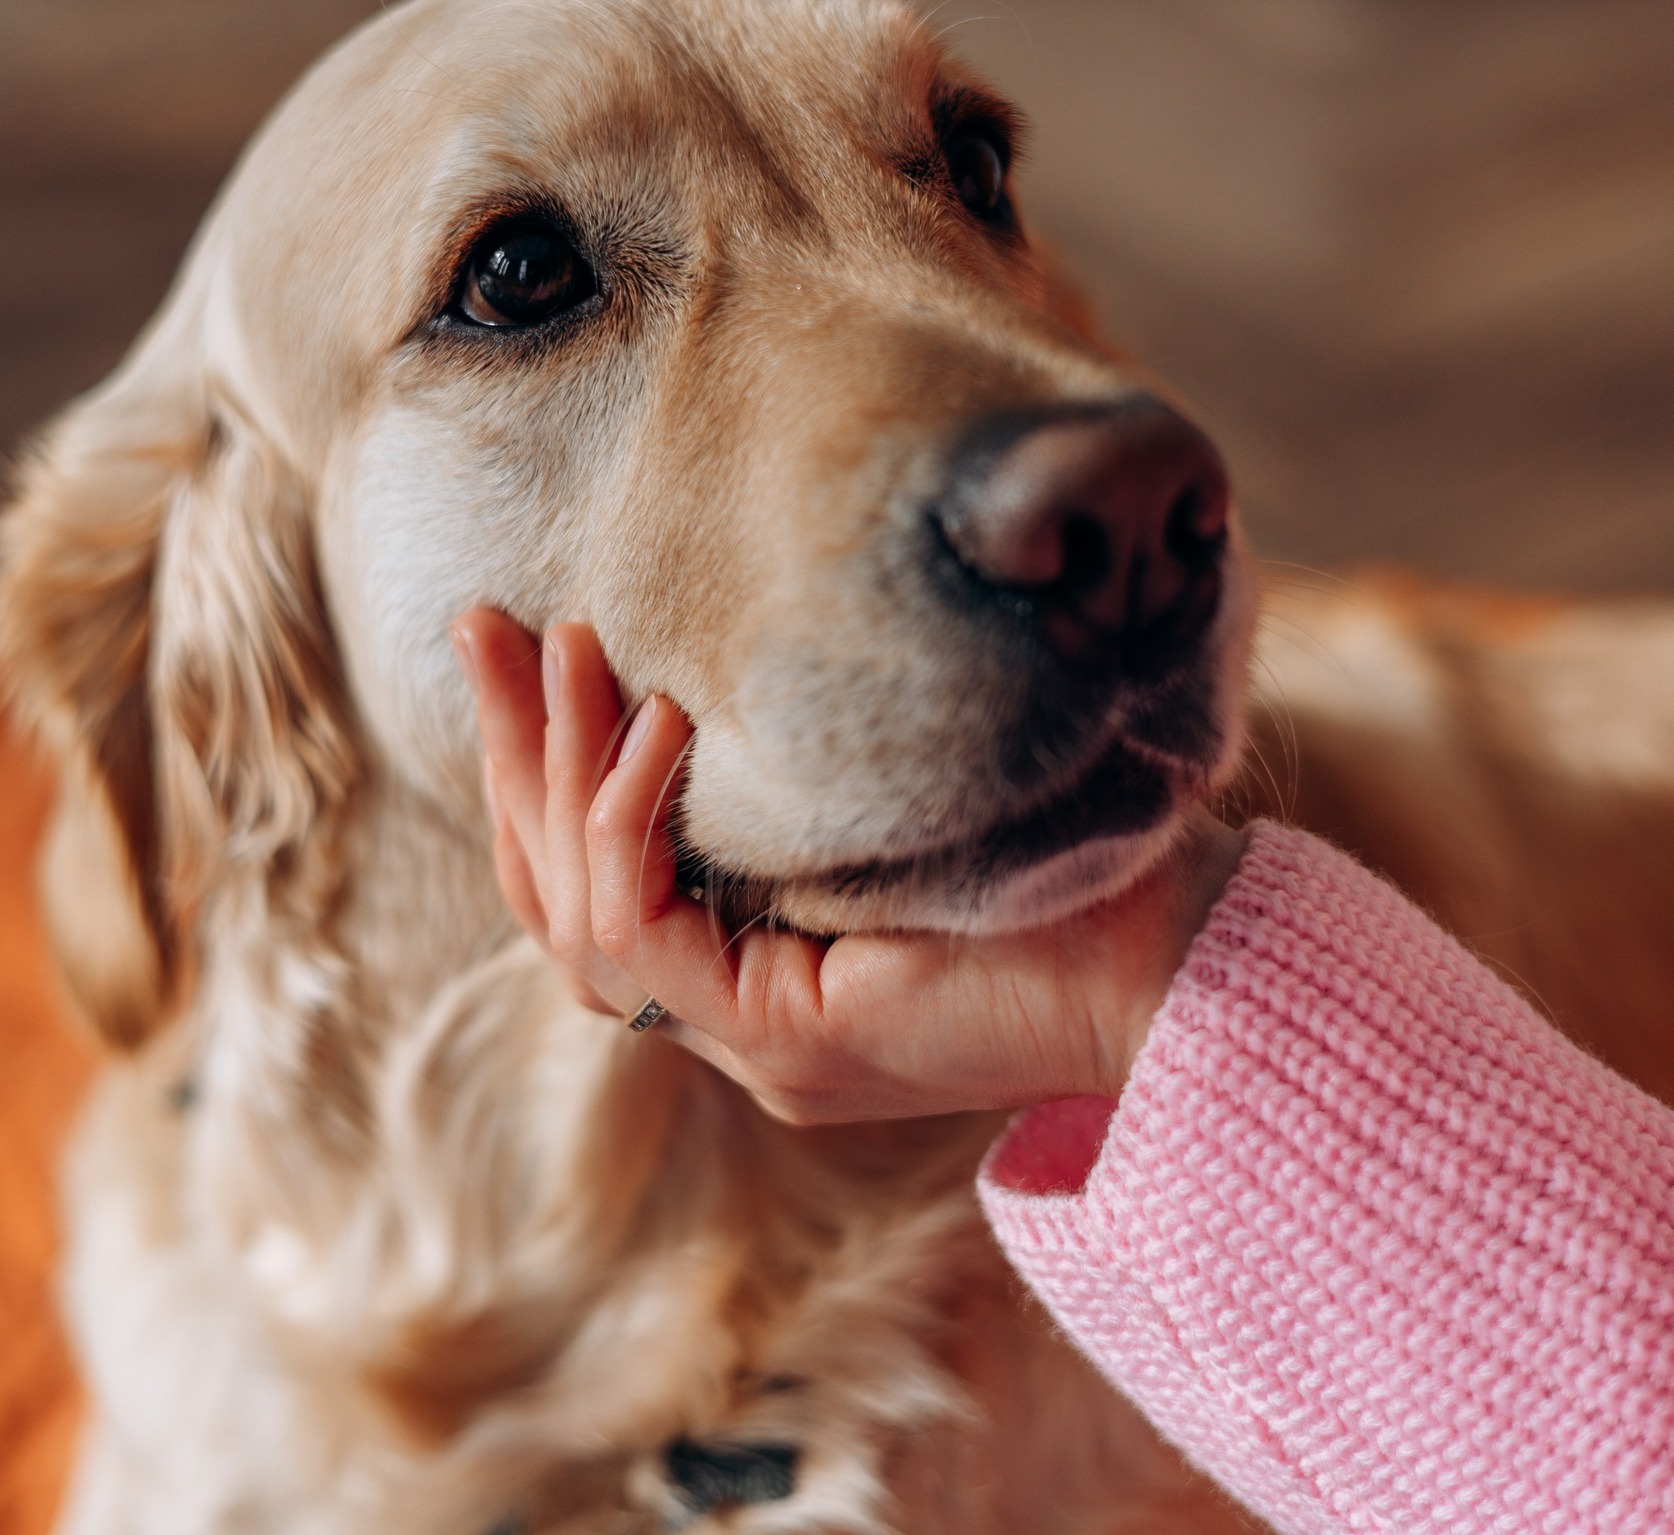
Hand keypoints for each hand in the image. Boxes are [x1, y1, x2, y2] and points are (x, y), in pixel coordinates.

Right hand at [450, 609, 1245, 1123]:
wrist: (1193, 954)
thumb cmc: (1087, 868)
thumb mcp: (914, 801)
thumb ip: (817, 780)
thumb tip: (733, 669)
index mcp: (770, 986)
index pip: (598, 898)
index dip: (544, 775)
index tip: (530, 643)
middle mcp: (746, 1031)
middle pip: (560, 908)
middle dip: (514, 757)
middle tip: (480, 626)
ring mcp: (759, 1047)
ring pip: (580, 927)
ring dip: (555, 776)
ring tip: (566, 651)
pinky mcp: (788, 1042)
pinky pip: (646, 936)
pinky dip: (630, 825)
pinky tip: (652, 727)